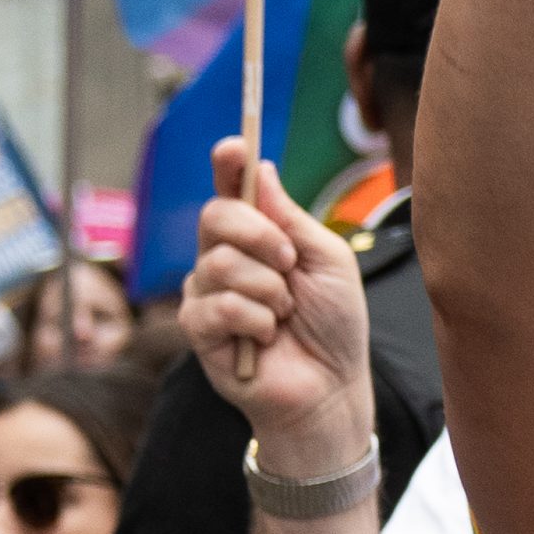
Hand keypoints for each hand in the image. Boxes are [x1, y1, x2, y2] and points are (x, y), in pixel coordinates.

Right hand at [180, 140, 373, 475]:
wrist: (332, 386)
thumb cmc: (335, 324)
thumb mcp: (327, 260)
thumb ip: (292, 218)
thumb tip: (261, 167)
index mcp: (259, 236)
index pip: (232, 190)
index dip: (228, 165)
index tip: (233, 147)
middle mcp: (226, 257)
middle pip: (215, 215)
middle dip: (259, 234)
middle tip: (289, 262)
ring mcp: (207, 292)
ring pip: (218, 263)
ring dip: (268, 289)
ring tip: (285, 314)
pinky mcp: (198, 329)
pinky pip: (218, 305)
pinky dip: (255, 320)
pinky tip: (267, 338)